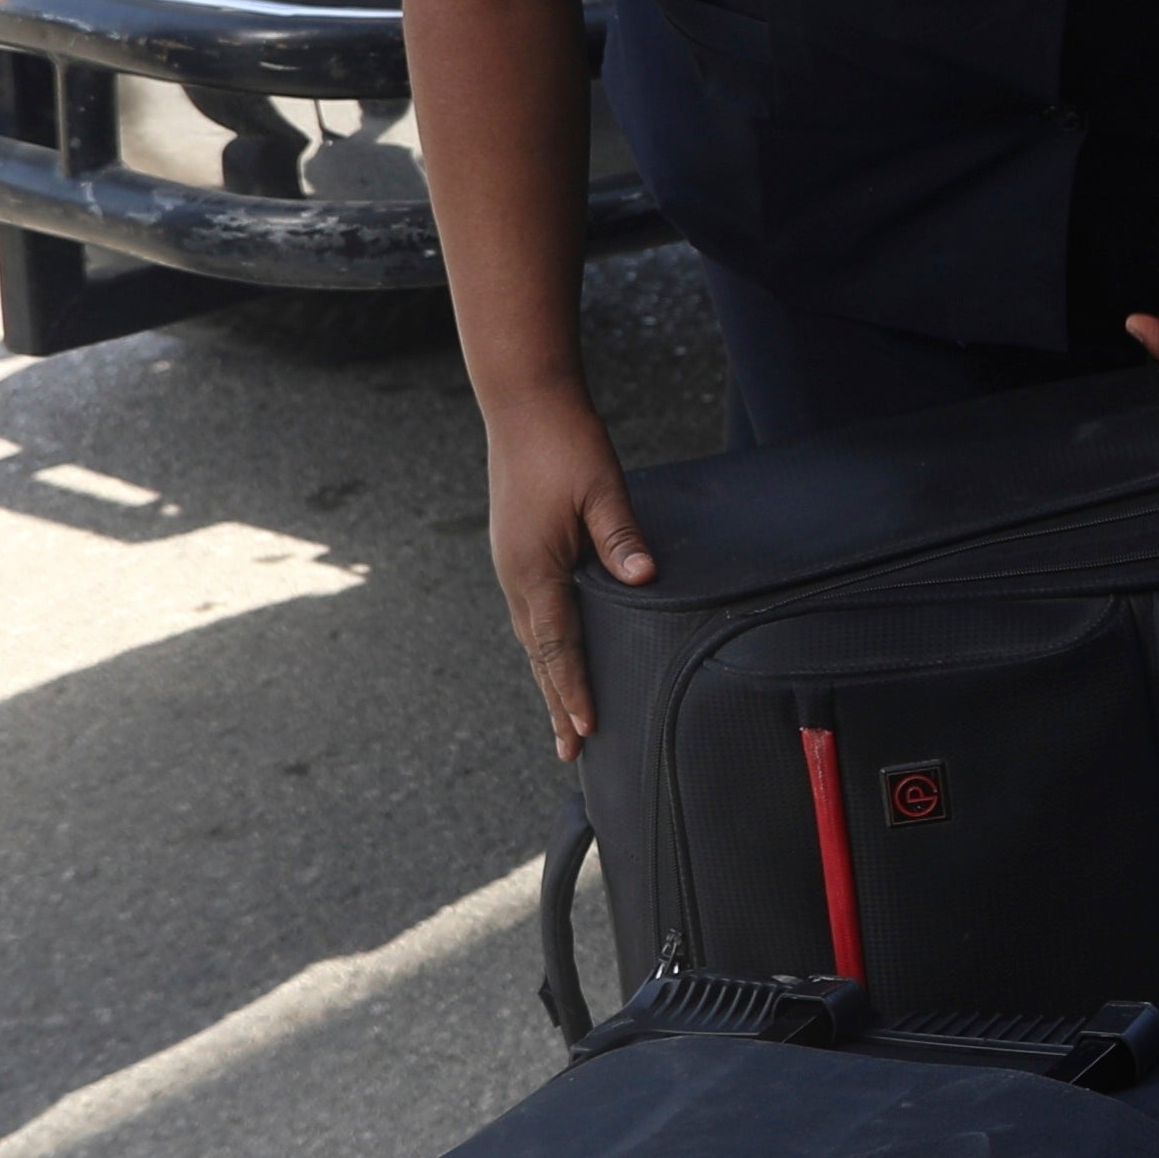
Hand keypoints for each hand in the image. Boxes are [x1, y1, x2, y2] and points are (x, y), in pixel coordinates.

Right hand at [480, 383, 652, 761]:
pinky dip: (546, 646)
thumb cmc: (564, 444)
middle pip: (539, 655)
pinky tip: (557, 656)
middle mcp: (516, 576)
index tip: (587, 730)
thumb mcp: (601, 489)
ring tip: (564, 718)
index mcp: (533, 569)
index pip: (557, 646)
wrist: (524, 405)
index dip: (573, 690)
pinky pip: (533, 614)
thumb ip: (621, 536)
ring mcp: (513, 566)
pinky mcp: (519, 553)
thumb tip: (644, 577)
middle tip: (571, 752)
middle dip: (557, 703)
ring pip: (533, 638)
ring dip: (549, 679)